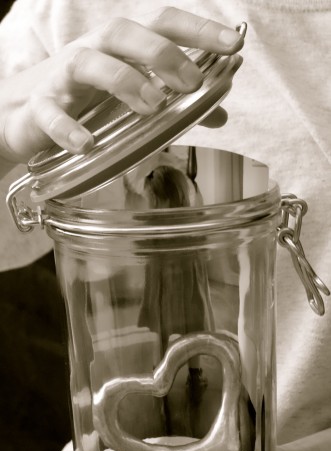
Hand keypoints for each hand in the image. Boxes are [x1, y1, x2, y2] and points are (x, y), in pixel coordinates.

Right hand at [0, 7, 242, 163]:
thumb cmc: (85, 100)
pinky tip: (88, 143)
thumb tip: (219, 112)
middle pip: (124, 33)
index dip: (197, 30)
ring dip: (124, 81)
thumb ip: (177, 105)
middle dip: (161, 53)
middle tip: (191, 82)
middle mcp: (93, 53)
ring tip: (153, 106)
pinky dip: (69, 127)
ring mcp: (63, 79)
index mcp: (120, 49)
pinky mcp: (40, 109)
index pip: (161, 25)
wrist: (24, 115)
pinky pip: (52, 113)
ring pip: (89, 63)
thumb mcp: (133, 98)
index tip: (234, 43)